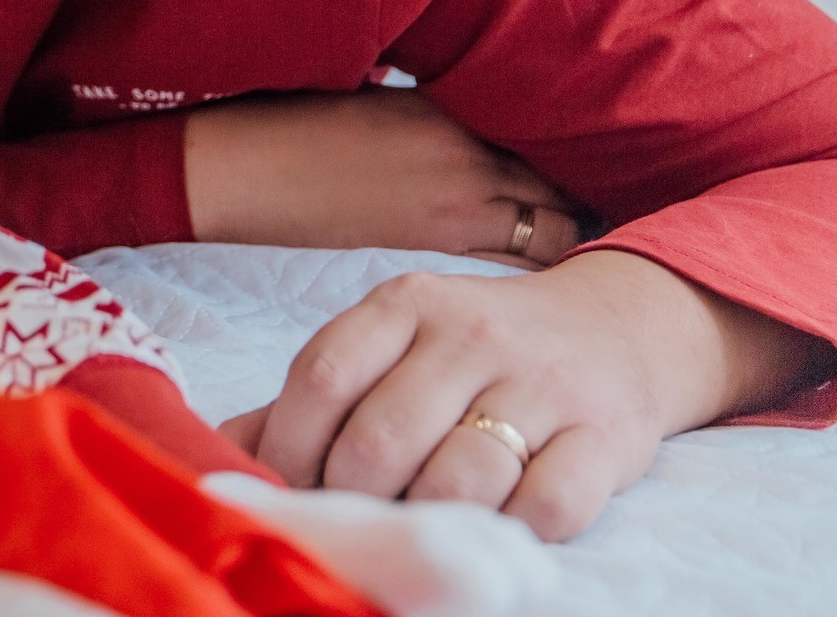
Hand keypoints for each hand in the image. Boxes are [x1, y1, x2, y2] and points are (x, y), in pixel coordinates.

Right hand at [185, 89, 582, 263]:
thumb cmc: (291, 120)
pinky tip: (554, 276)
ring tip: (604, 255)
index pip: (550, 132)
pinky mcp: (429, 241)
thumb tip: (473, 121)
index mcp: (453, 107)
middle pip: (563, 184)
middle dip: (595, 200)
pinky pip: (513, 256)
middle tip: (629, 217)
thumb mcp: (373, 97)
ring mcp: (452, 203)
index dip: (587, 150)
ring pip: (549, 230)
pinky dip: (537, 259)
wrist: (241, 167)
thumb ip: (433, 111)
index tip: (616, 160)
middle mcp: (467, 155)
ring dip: (572, 236)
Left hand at [224, 250, 836, 539]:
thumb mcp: (391, 344)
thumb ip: (315, 394)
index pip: (323, 376)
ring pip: (460, 477)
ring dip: (423, 521)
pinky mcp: (606, 436)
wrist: (616, 329)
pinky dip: (510, 532)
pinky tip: (490, 530)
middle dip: (350, 497)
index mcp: (405, 305)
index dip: (287, 445)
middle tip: (347, 522)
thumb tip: (219, 446)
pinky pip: (548, 505)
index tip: (280, 487)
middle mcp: (472, 334)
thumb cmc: (473, 351)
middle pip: (381, 438)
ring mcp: (544, 384)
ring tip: (411, 530)